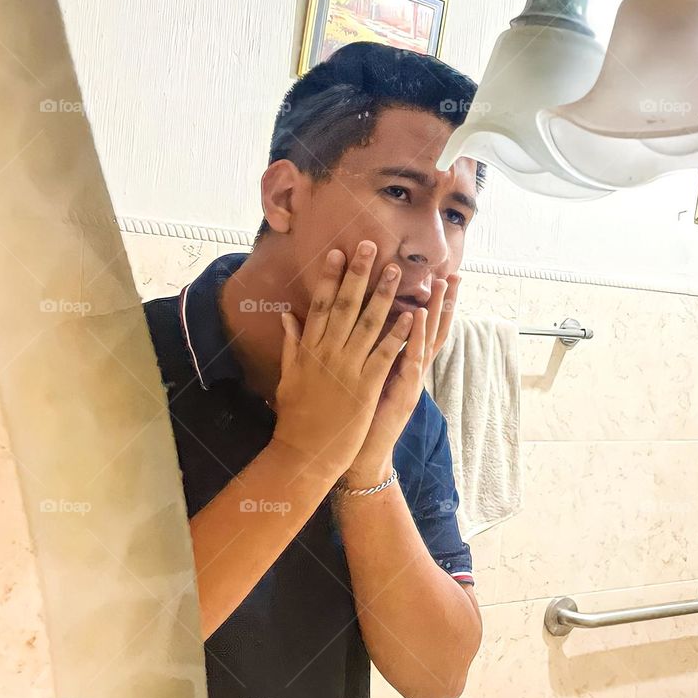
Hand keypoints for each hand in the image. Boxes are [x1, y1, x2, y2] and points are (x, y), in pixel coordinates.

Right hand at [271, 242, 413, 482]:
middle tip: (371, 246)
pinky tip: (410, 315)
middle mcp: (328, 353)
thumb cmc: (296, 417)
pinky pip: (384, 354)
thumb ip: (290, 345)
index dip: (329, 277)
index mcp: (309, 349)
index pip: (320, 305)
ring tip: (398, 271)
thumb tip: (287, 316)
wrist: (305, 451)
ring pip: (368, 324)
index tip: (338, 252)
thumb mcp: (288, 377)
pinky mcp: (366, 387)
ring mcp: (347, 369)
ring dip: (384, 295)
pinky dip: (397, 334)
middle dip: (359, 274)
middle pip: (344, 306)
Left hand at [343, 272, 459, 487]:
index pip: (420, 328)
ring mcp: (410, 382)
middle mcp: (412, 371)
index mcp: (402, 366)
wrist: (361, 457)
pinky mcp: (402, 393)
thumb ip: (369, 355)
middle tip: (452, 273)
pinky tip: (417, 315)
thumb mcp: (366, 381)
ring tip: (440, 284)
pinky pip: (410, 360)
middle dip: (443, 302)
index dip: (431, 304)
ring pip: (427, 340)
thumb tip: (364, 329)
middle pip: (432, 330)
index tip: (438, 276)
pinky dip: (414, 336)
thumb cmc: (359, 419)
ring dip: (435, 310)